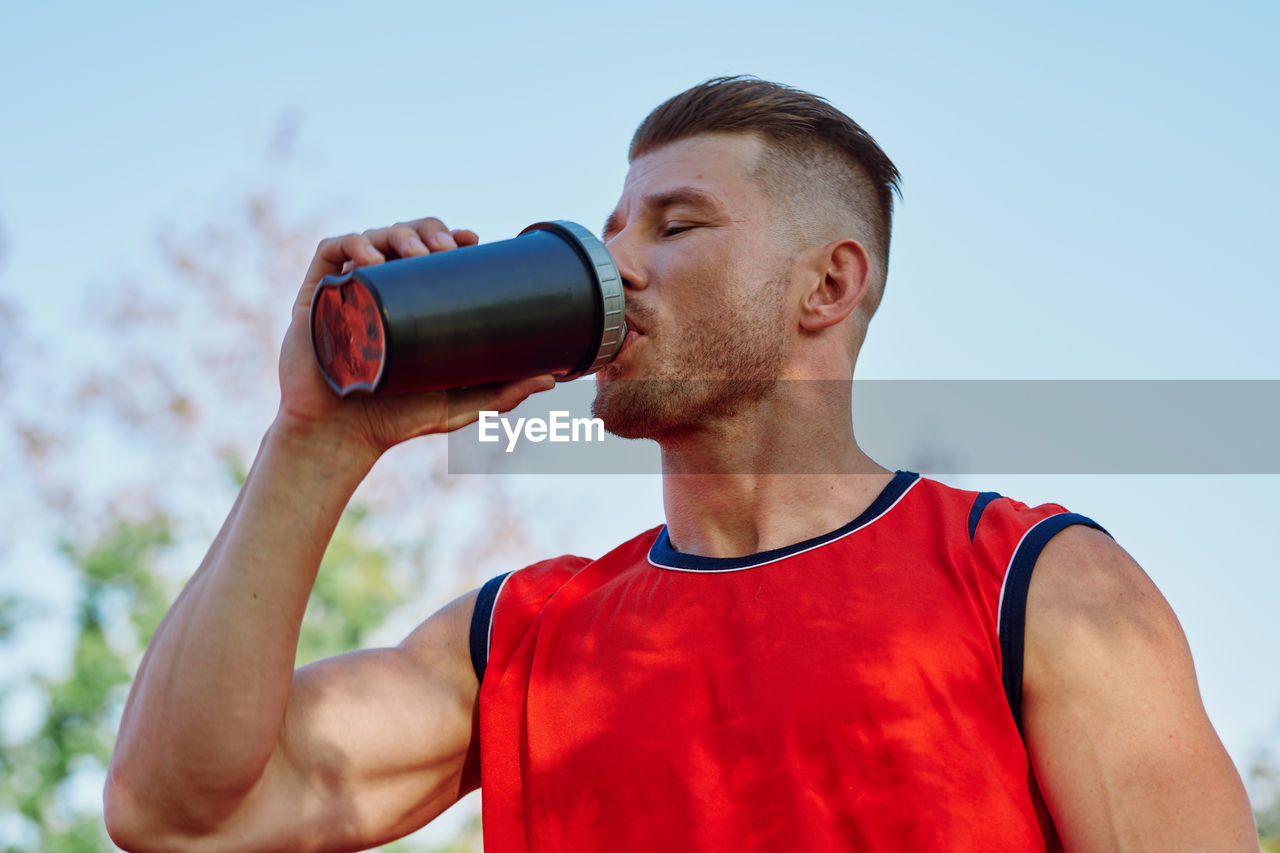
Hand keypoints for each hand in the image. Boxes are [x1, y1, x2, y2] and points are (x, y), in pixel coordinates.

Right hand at [275, 217, 554, 458]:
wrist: (341, 436)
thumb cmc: (398, 418)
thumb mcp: (459, 403)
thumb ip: (504, 392)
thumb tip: (556, 378)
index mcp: (410, 303)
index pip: (431, 253)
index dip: (451, 236)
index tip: (473, 239)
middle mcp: (380, 289)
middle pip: (404, 236)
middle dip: (428, 230)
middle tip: (448, 247)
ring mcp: (347, 289)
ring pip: (372, 237)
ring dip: (398, 233)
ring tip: (419, 251)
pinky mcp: (315, 296)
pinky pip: (330, 253)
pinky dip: (351, 245)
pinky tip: (373, 260)